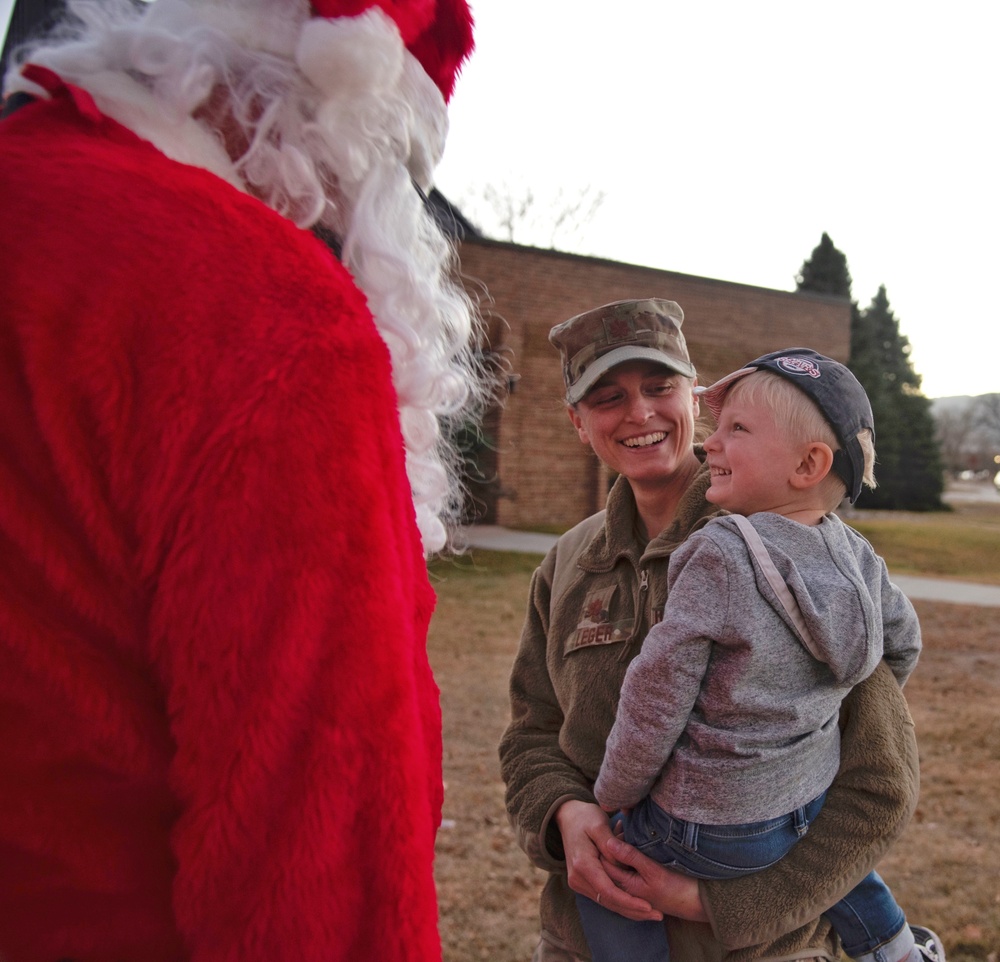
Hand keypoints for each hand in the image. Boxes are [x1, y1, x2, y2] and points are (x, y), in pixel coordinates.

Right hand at [555, 799, 662, 921]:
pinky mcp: (582, 882)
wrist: (567, 817)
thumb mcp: (599, 823)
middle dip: (633, 910)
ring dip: (628, 909)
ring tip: (652, 913)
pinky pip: (603, 896)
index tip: (648, 907)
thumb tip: (622, 860)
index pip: (608, 890)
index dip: (629, 901)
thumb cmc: (585, 817)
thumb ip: (611, 843)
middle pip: (608, 901)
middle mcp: (578, 878)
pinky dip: (620, 901)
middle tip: (658, 915)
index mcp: (582, 864)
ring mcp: (578, 882)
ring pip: (606, 902)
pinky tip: (638, 906)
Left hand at [600, 835, 707, 922]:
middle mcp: (626, 885)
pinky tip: (633, 836)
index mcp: (625, 885)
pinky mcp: (643, 879)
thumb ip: (631, 857)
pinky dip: (629, 849)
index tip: (615, 826)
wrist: (697, 902)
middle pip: (611, 861)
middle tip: (621, 823)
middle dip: (613, 842)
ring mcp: (635, 883)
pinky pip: (629, 863)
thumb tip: (608, 842)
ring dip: (621, 844)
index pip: (605, 862)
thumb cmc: (677, 888)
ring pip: (620, 861)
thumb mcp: (654, 871)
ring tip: (626, 825)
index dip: (606, 843)